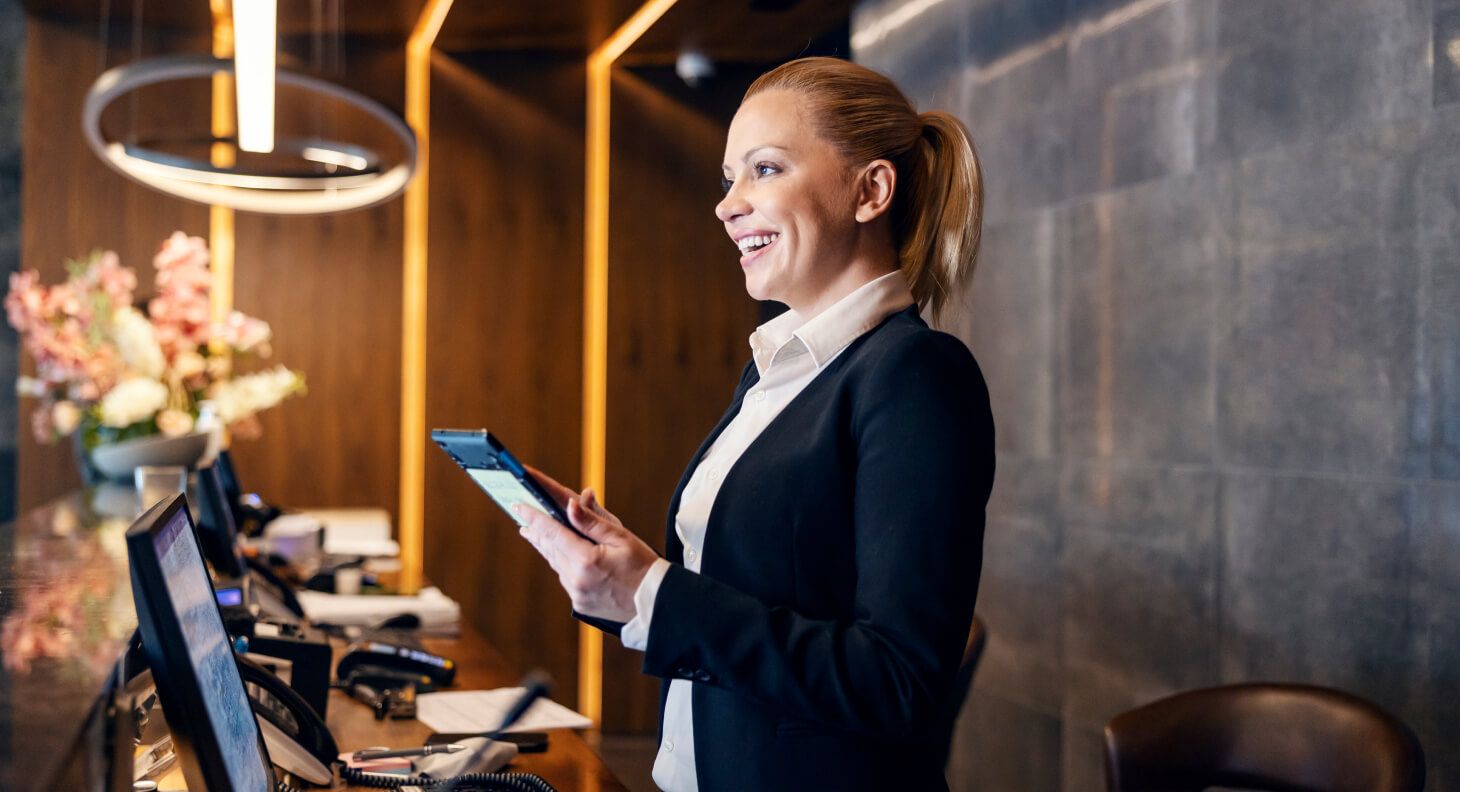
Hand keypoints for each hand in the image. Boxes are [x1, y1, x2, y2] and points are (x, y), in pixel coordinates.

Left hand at [514, 465, 660, 622]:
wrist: (656, 604)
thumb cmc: (644, 567)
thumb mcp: (622, 538)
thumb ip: (592, 522)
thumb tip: (569, 504)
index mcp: (586, 560)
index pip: (552, 533)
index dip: (534, 517)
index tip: (519, 506)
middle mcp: (576, 579)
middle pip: (549, 548)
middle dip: (536, 531)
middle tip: (523, 517)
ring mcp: (577, 594)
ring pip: (555, 564)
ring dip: (546, 547)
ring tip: (536, 533)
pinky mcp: (580, 604)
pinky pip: (565, 578)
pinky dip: (561, 564)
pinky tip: (560, 555)